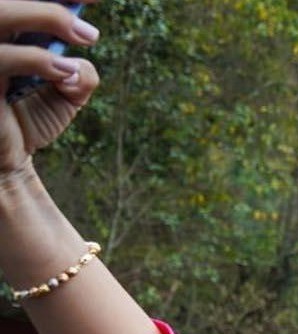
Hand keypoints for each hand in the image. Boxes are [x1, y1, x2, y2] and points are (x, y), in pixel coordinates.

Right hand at [0, 1, 99, 175]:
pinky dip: (36, 59)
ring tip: (88, 37)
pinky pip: (0, 57)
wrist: (7, 159)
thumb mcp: (66, 95)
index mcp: (7, 32)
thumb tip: (80, 63)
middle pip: (7, 2)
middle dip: (52, 2)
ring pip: (0, 13)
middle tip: (92, 23)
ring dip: (47, 16)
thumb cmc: (28, 119)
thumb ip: (80, 74)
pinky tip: (63, 71)